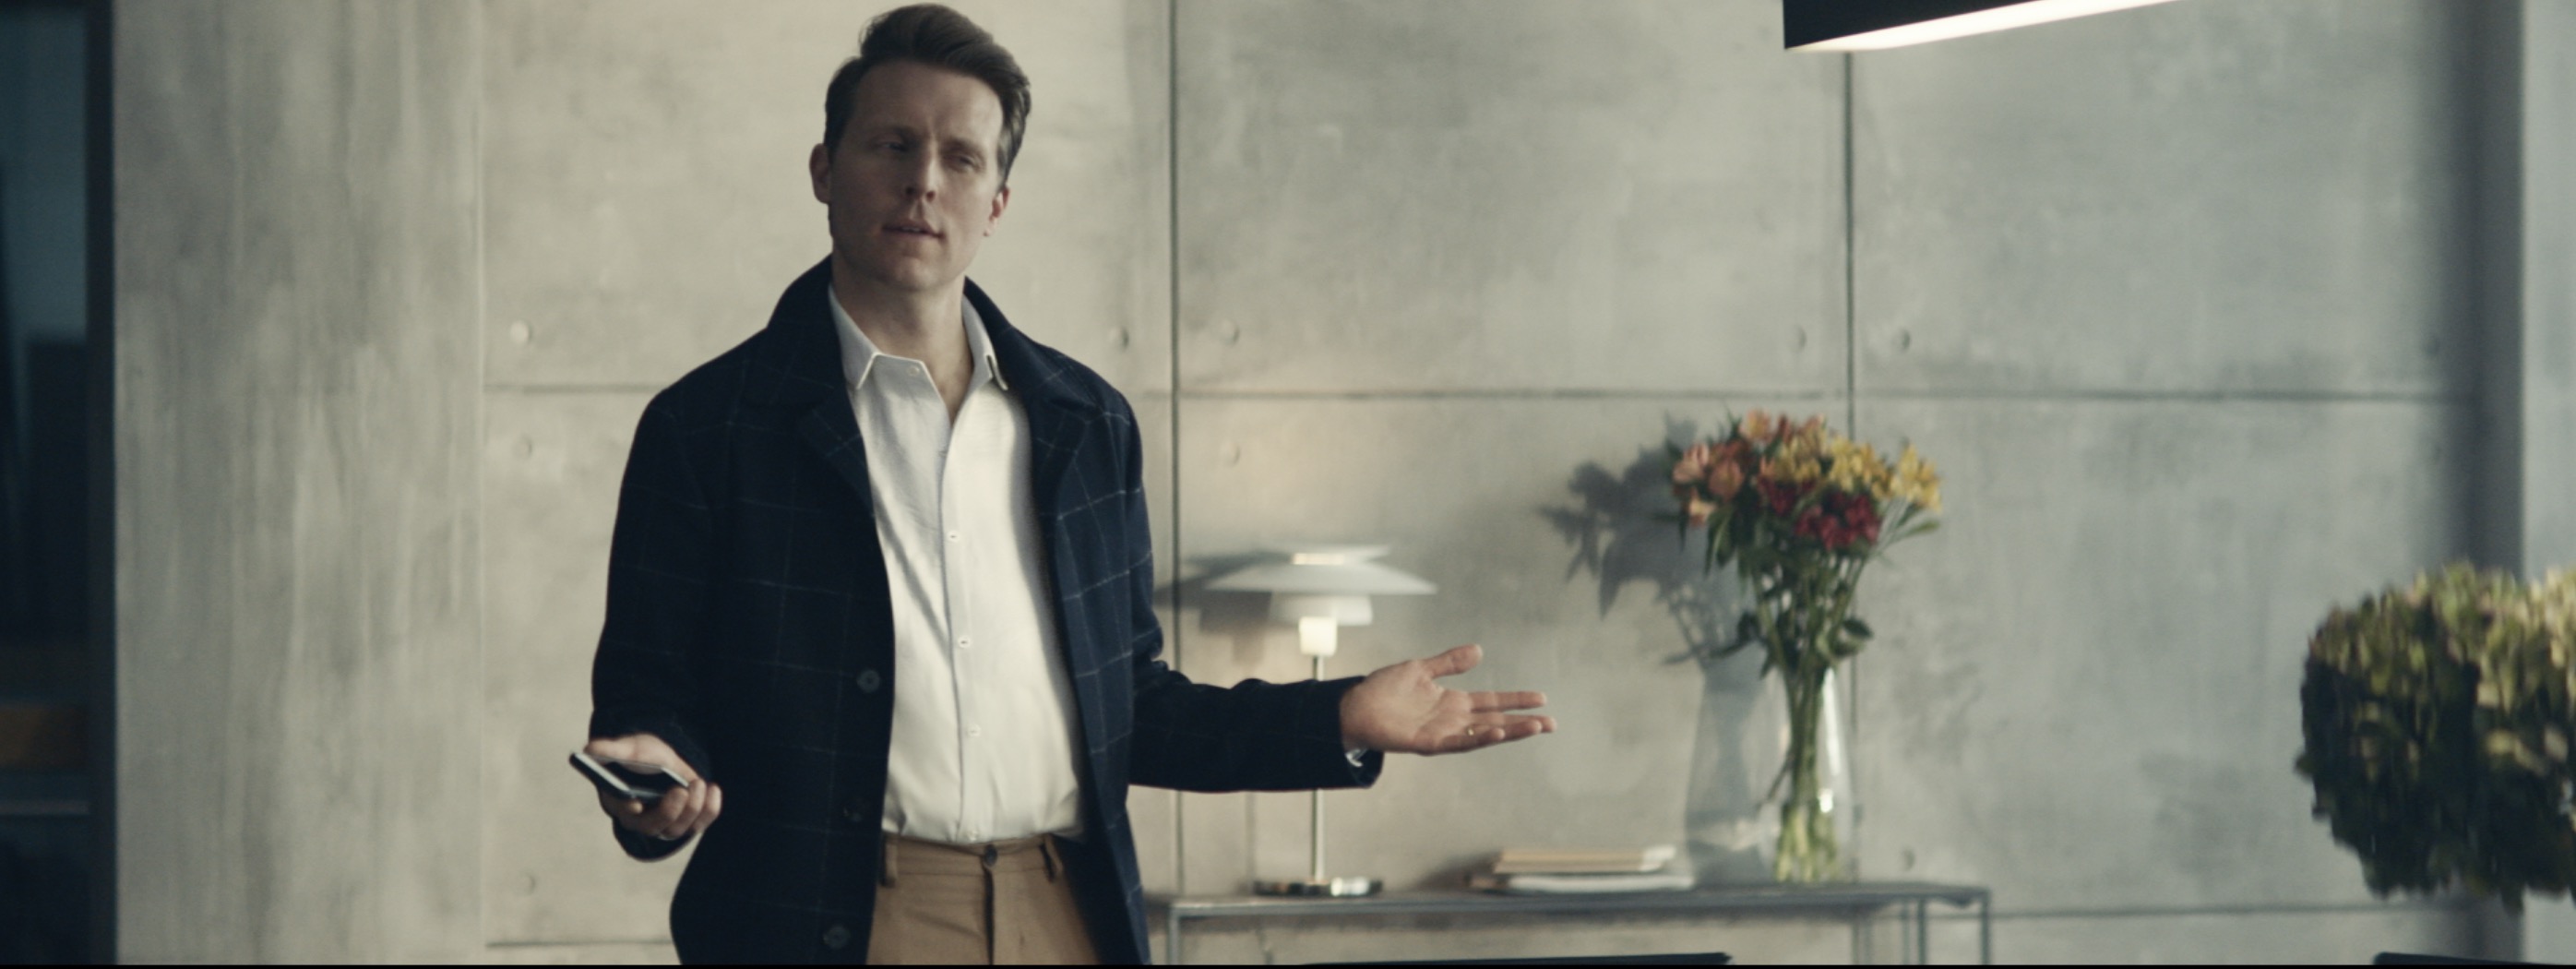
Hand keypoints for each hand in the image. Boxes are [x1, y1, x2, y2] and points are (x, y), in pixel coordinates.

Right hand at [584, 733, 722, 842]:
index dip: (629, 810)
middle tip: (680, 789)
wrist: (662, 759)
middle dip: (669, 811)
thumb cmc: (639, 756)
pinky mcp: (688, 821)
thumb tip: (590, 750)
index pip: (624, 814)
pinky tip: (713, 789)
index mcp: (622, 803)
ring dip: (692, 808)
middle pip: (654, 827)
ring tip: (698, 783)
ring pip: (679, 828)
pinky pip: (701, 822)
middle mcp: (643, 819)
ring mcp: (667, 823)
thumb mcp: (627, 748)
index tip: (635, 804)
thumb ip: (610, 750)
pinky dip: (709, 809)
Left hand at [1338, 644, 1553, 754]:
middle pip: (1496, 720)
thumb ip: (1450, 663)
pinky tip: (1496, 732)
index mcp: (1453, 702)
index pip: (1493, 701)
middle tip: (1552, 723)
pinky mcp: (1428, 743)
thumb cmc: (1384, 690)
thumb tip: (1478, 650)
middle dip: (1523, 722)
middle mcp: (1453, 720)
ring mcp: (1442, 733)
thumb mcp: (1421, 669)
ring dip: (1509, 732)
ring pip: (1484, 733)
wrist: (1354, 706)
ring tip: (1535, 727)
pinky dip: (1478, 737)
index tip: (1542, 698)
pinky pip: (1458, 742)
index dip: (1516, 700)